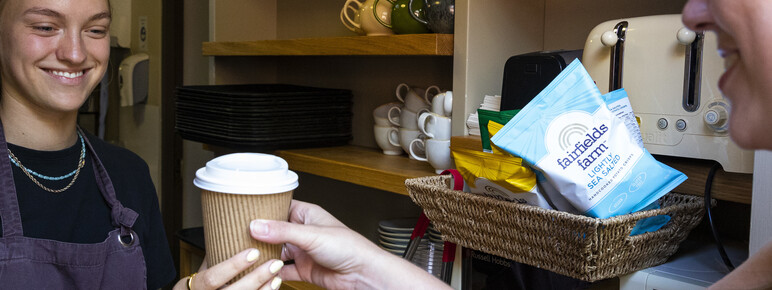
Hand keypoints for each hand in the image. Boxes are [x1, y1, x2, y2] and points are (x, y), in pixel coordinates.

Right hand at [173, 249, 283, 289]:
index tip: (253, 252)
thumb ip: (216, 253)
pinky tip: (274, 285)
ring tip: (277, 276)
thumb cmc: (202, 281)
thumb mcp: (204, 266)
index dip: (233, 266)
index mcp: (196, 286)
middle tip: (274, 263)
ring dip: (263, 289)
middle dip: (255, 278)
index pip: (212, 278)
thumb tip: (231, 227)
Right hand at [249, 200, 449, 289]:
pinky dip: (271, 272)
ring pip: (275, 251)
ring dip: (262, 254)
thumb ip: (283, 231)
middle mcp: (303, 231)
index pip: (278, 207)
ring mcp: (302, 251)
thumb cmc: (350, 248)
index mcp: (307, 214)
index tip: (241, 211)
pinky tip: (260, 271)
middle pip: (273, 231)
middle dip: (257, 234)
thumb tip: (256, 225)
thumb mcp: (312, 235)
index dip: (261, 209)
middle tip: (237, 234)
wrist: (363, 274)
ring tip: (243, 253)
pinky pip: (281, 270)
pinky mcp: (302, 269)